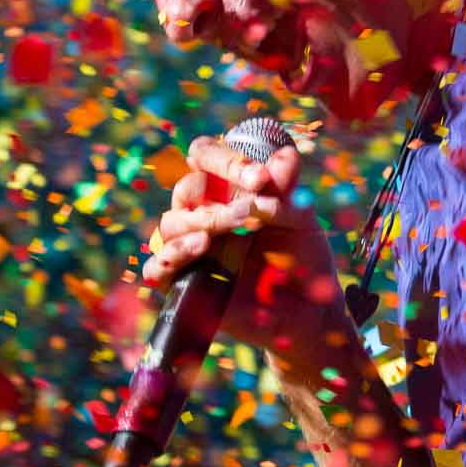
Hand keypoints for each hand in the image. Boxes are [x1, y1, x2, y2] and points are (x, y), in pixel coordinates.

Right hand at [141, 135, 347, 369]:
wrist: (308, 309)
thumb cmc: (303, 258)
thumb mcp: (302, 220)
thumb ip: (288, 190)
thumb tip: (284, 158)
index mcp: (227, 190)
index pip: (205, 157)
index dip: (225, 160)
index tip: (260, 177)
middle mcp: (204, 214)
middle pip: (185, 188)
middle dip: (217, 196)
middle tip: (251, 210)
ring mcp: (192, 248)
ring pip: (170, 224)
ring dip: (201, 221)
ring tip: (234, 226)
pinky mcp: (185, 283)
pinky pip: (157, 267)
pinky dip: (169, 256)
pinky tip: (198, 248)